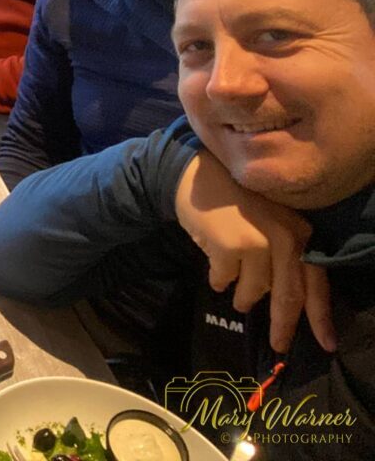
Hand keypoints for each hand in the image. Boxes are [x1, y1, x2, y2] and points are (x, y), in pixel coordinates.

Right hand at [175, 151, 335, 352]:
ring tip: (237, 298)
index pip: (316, 281)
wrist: (195, 175)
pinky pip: (225, 280)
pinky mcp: (230, 247)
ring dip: (244, 298)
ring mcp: (258, 242)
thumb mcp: (270, 224)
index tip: (326, 344)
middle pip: (288, 295)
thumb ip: (284, 258)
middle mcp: (285, 237)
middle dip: (282, 324)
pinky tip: (217, 273)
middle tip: (279, 345)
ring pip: (254, 291)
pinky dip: (219, 281)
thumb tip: (288, 304)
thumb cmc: (235, 202)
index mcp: (300, 232)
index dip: (321, 316)